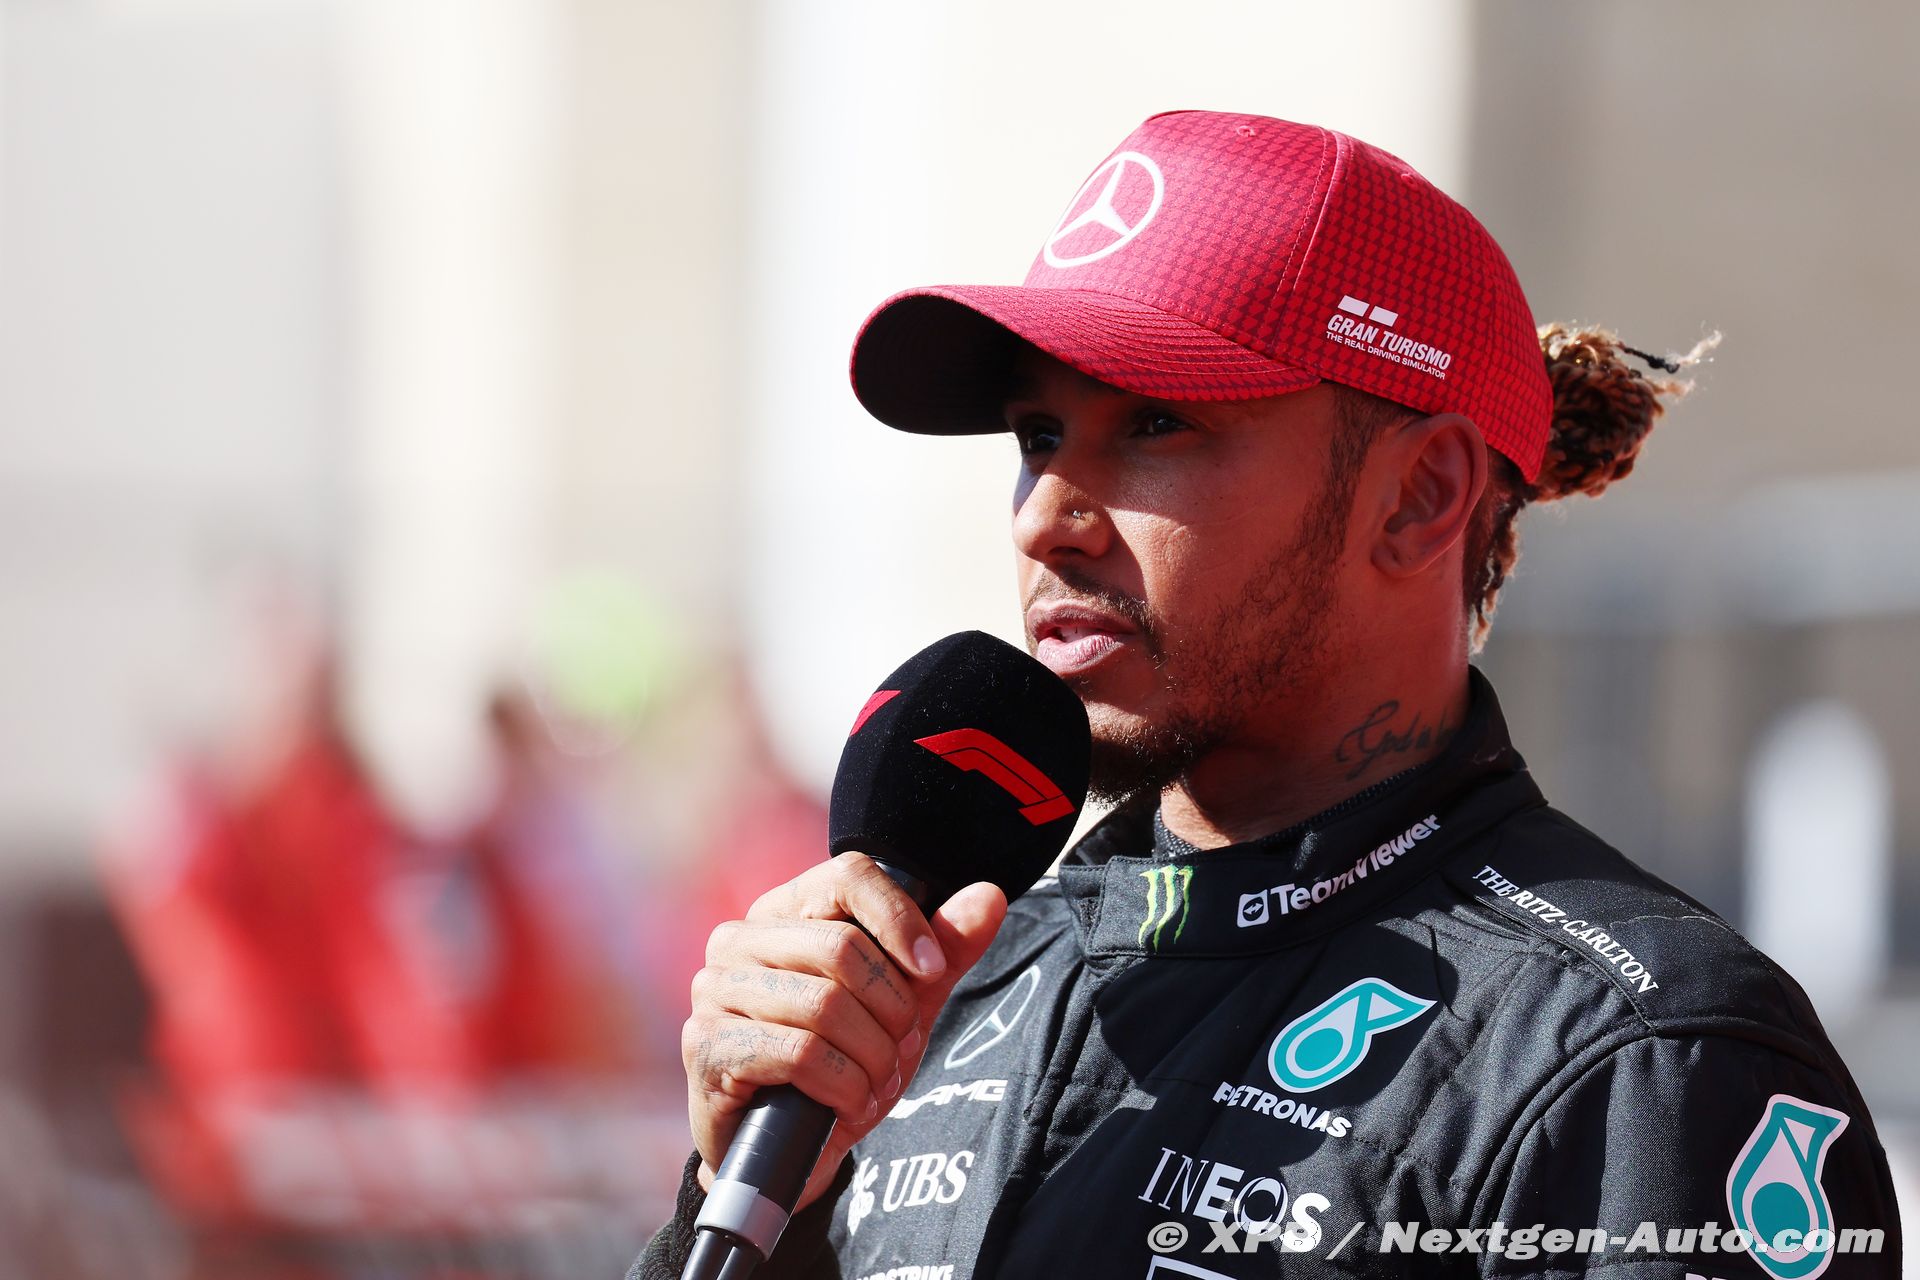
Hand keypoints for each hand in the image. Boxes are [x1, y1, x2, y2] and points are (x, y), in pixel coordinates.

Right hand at [682, 851, 1008, 1211]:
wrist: (782, 1152)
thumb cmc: (837, 1066)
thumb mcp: (902, 1006)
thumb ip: (944, 952)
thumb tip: (989, 897)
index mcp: (785, 911)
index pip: (848, 876)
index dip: (900, 920)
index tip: (932, 970)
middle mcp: (740, 939)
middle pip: (842, 947)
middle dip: (892, 1007)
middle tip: (901, 1046)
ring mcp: (715, 990)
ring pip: (825, 1005)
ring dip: (872, 1055)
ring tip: (878, 1080)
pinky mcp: (707, 1045)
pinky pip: (800, 1053)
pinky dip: (844, 1085)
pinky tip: (851, 1103)